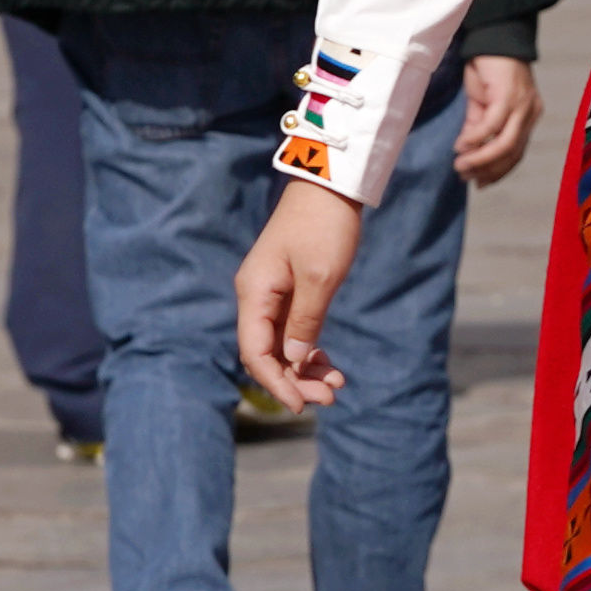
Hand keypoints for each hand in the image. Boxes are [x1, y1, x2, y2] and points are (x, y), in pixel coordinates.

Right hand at [236, 179, 366, 408]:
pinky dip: (308, 349)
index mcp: (254, 293)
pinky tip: (328, 363)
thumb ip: (304, 322)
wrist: (331, 185)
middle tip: (331, 397)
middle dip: (295, 380)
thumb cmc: (325, 226)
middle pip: (266, 354)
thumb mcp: (321, 278)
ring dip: (304, 369)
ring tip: (336, 385)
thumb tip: (292, 360)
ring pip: (280, 345)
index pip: (255, 353)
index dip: (276, 383)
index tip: (304, 405)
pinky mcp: (288, 290)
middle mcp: (256, 296)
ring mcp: (271, 294)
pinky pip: (291, 330)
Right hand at [452, 56, 541, 186]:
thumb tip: (467, 151)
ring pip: (505, 144)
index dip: (499, 171)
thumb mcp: (482, 102)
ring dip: (481, 159)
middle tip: (465, 176)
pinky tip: (461, 146)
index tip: (480, 183)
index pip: (517, 152)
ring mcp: (522, 105)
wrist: (492, 36)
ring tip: (461, 165)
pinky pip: (492, 126)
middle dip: (487, 169)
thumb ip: (478, 126)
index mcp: (528, 116)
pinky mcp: (508, 96)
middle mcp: (530, 113)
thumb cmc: (488, 68)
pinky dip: (475, 139)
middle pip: (513, 153)